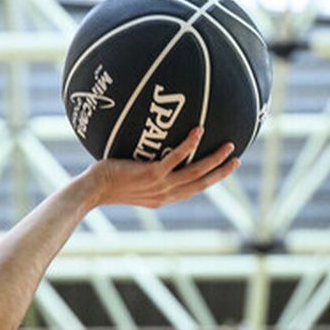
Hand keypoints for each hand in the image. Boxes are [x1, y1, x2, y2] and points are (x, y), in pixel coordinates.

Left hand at [86, 128, 237, 208]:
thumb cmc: (107, 182)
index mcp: (161, 198)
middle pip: (201, 184)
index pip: (192, 190)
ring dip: (214, 159)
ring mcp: (158, 185)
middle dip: (220, 172)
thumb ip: (147, 173)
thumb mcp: (132, 182)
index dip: (211, 180)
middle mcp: (163, 195)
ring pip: (195, 172)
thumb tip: (153, 156)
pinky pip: (176, 157)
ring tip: (229, 145)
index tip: (225, 170)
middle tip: (237, 159)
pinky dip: (189, 145)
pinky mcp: (150, 174)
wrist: (92, 190)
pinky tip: (199, 131)